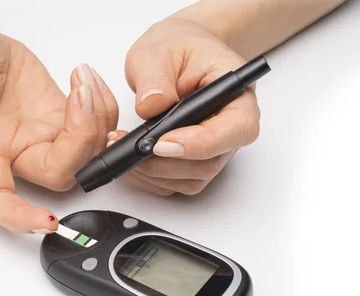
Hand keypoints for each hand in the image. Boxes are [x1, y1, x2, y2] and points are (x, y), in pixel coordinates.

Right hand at [0, 16, 117, 232]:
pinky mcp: (64, 123)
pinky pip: (98, 130)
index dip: (20, 217)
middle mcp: (19, 153)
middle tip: (81, 93)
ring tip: (83, 79)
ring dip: (99, 118)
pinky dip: (105, 108)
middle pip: (61, 174)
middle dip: (83, 138)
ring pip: (88, 154)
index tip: (46, 222)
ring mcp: (46, 139)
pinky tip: (89, 81)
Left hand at [108, 17, 259, 195]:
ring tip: (121, 146)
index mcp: (238, 94)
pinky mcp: (193, 162)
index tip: (161, 143)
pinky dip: (148, 177)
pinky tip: (129, 157)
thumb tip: (152, 105)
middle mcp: (231, 127)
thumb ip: (155, 78)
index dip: (199, 143)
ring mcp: (213, 149)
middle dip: (165, 162)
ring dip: (153, 172)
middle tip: (128, 147)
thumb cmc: (177, 47)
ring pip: (191, 179)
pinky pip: (175, 183)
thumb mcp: (158, 51)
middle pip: (209, 162)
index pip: (235, 130)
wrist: (174, 53)